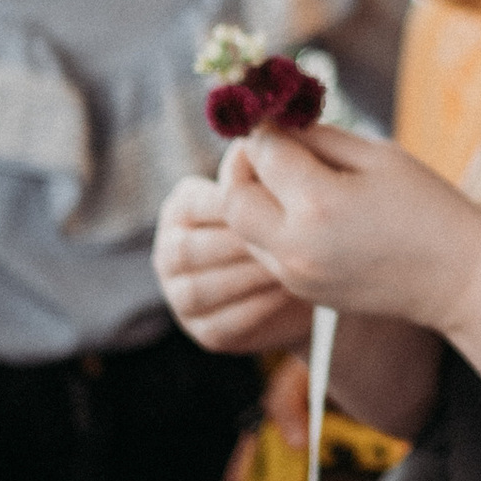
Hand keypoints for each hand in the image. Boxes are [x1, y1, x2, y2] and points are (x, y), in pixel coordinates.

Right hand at [155, 174, 312, 354]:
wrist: (311, 281)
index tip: (277, 203)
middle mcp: (169, 253)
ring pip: (202, 289)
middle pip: (190, 251)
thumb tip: (260, 148)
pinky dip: (258, 308)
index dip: (233, 207)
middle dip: (239, 245)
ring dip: (247, 277)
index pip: (194, 205)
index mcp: (181, 210)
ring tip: (289, 265)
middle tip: (284, 239)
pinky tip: (288, 292)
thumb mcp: (273, 196)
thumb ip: (259, 178)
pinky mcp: (205, 332)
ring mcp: (181, 296)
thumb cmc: (289, 224)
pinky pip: (225, 322)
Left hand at [214, 126, 480, 328]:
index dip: (263, 126)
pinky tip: (303, 212)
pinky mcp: (300, 292)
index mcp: (319, 202)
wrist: (458, 279)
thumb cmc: (427, 206)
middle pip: (232, 198)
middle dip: (241, 165)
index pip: (262, 151)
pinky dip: (269, 226)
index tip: (271, 113)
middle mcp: (296, 245)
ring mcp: (295, 275)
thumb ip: (318, 137)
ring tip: (287, 179)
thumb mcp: (377, 155)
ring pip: (241, 228)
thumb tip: (274, 123)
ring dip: (252, 198)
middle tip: (266, 148)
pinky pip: (263, 251)